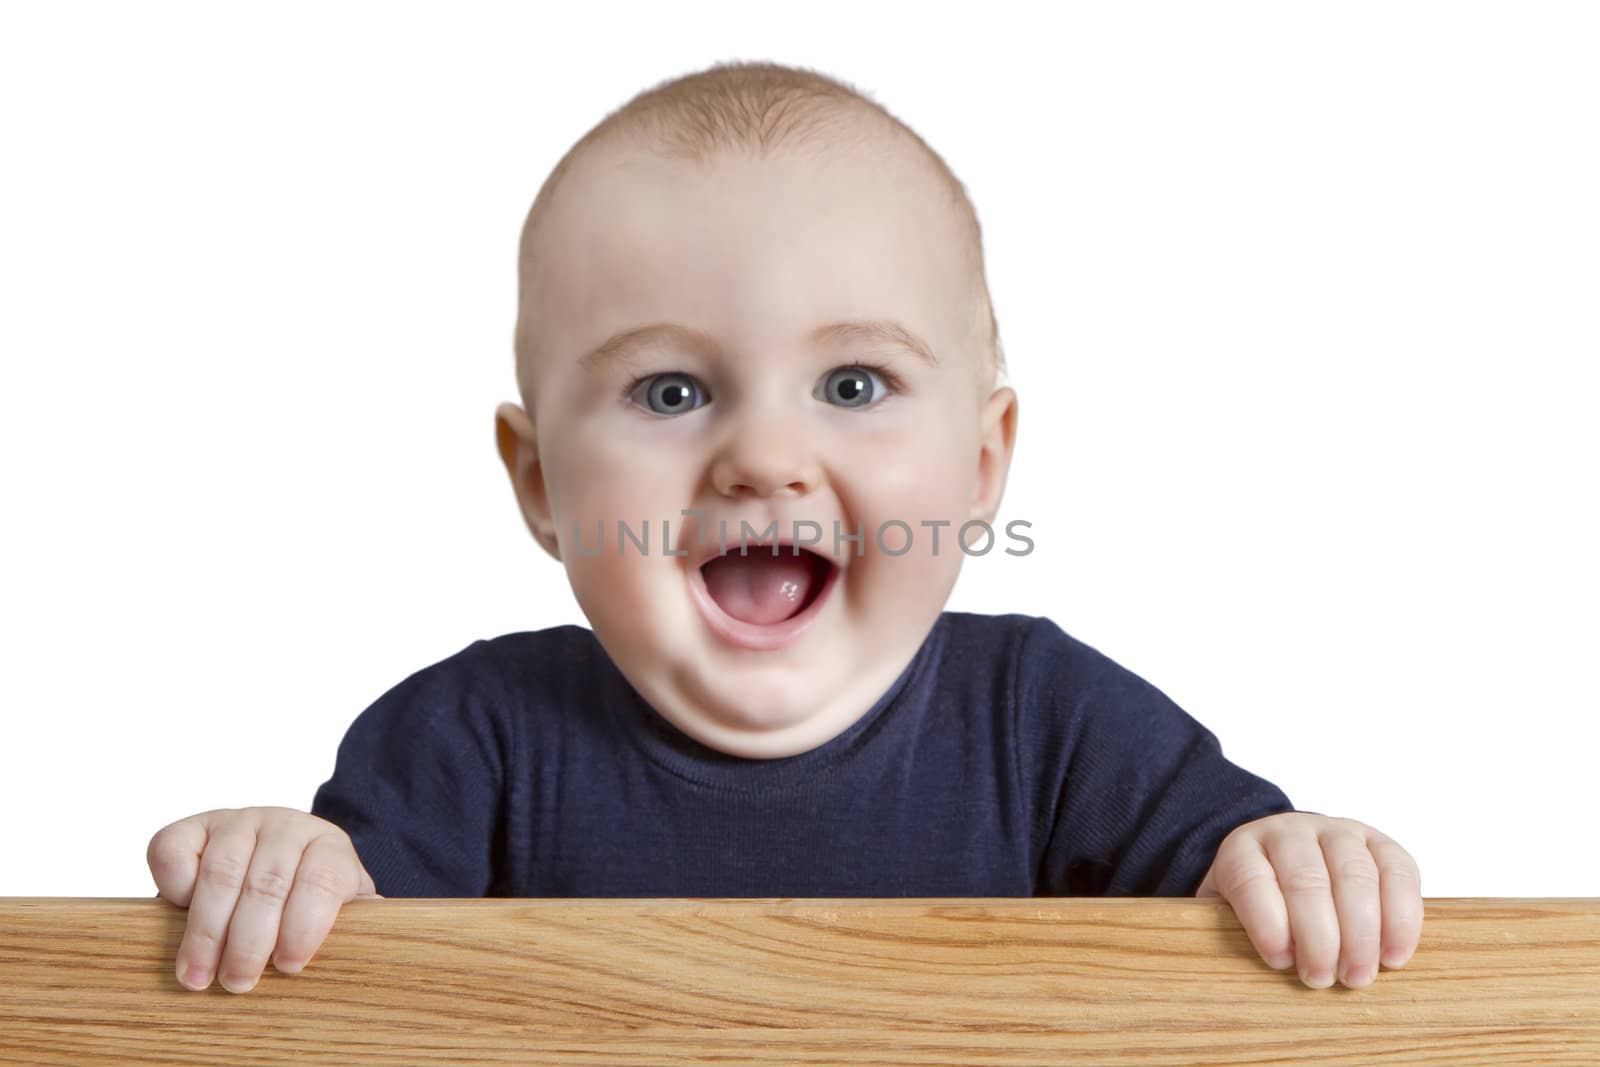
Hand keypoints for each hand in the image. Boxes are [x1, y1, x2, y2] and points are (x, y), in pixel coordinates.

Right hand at [147, 806, 381, 992]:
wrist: (274, 867)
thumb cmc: (306, 904)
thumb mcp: (339, 913)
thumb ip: (353, 927)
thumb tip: (364, 947)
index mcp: (328, 846)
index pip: (323, 878)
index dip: (306, 925)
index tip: (289, 965)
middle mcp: (285, 825)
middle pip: (268, 883)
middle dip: (249, 941)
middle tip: (238, 983)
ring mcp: (237, 822)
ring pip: (221, 873)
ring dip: (207, 931)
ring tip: (199, 977)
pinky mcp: (193, 827)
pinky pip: (174, 850)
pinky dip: (175, 886)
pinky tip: (180, 918)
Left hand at [1194, 812, 1421, 989]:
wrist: (1289, 866)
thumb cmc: (1260, 906)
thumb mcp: (1229, 917)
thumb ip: (1232, 936)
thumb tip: (1249, 975)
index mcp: (1244, 848)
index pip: (1250, 878)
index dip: (1265, 922)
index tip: (1280, 961)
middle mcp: (1290, 832)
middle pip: (1306, 879)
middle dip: (1318, 936)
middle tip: (1321, 979)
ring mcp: (1338, 832)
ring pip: (1355, 875)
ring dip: (1361, 934)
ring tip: (1357, 976)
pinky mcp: (1381, 844)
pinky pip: (1399, 873)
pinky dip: (1401, 919)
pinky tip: (1393, 956)